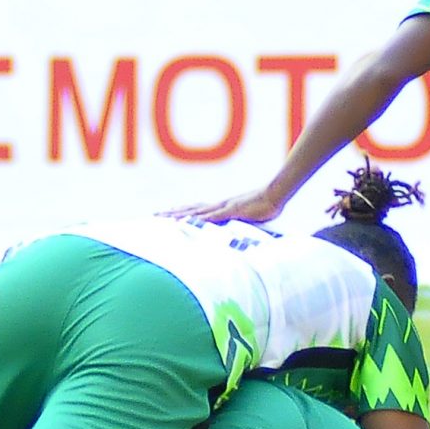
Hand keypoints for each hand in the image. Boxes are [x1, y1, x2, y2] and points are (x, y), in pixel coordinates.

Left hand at [164, 186, 284, 223]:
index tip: (166, 214)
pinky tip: (187, 221)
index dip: (181, 211)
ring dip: (179, 215)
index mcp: (221, 207)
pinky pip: (211, 217)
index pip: (196, 209)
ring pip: (196, 212)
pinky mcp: (231, 212)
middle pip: (190, 209)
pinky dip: (198, 219)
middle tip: (155, 215)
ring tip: (163, 219)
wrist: (275, 195)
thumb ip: (239, 223)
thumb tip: (234, 233)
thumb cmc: (265, 206)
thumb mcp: (248, 217)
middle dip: (172, 213)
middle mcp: (218, 205)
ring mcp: (223, 208)